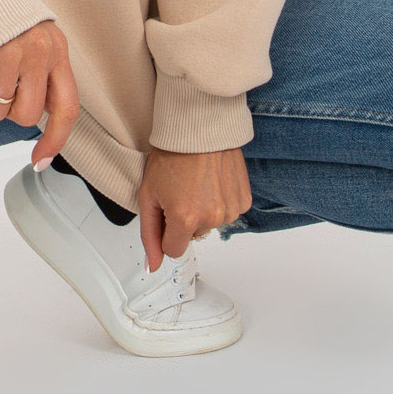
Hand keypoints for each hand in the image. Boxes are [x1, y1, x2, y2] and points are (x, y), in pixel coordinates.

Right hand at [0, 20, 79, 167]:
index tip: (39, 160)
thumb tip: (36, 117)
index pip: (66, 107)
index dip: (55, 139)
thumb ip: (42, 73)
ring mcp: (10, 54)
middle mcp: (38, 53)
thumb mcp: (36, 38)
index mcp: (57, 51)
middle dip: (5, 111)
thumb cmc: (3, 14)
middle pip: (24, 116)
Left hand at [138, 145, 251, 270]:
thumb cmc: (172, 155)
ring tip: (195, 184)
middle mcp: (211, 217)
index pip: (173, 250)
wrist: (199, 129)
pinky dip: (218, 202)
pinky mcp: (243, 201)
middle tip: (179, 191)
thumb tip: (153, 265)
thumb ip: (149, 235)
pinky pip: (226, 213)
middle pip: (192, 236)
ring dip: (202, 210)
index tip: (165, 210)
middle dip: (183, 220)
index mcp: (185, 219)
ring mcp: (230, 210)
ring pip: (210, 225)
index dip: (165, 231)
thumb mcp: (148, 195)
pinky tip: (210, 182)